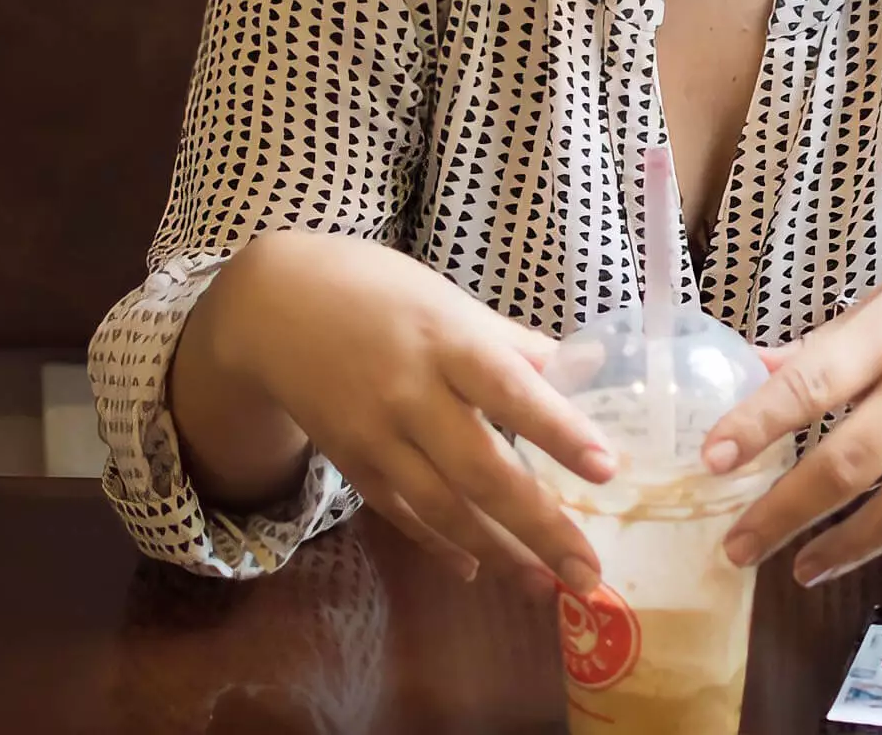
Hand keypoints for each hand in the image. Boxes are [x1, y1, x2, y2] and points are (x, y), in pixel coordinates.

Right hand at [191, 227, 616, 594]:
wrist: (275, 307)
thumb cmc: (382, 295)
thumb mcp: (451, 301)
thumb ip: (515, 343)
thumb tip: (588, 369)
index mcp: (448, 341)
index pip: (510, 390)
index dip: (557, 430)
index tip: (606, 468)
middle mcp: (411, 393)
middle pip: (481, 470)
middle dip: (540, 527)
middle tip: (588, 575)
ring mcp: (377, 435)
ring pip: (443, 507)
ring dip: (498, 552)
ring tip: (546, 586)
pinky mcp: (352, 462)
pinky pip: (401, 512)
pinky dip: (440, 543)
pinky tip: (477, 569)